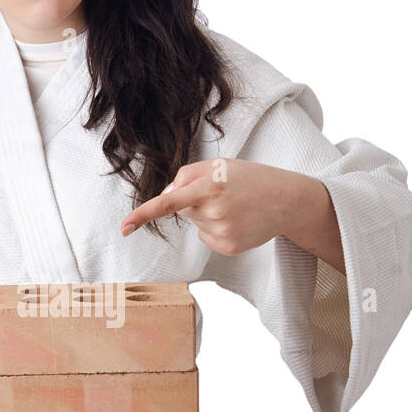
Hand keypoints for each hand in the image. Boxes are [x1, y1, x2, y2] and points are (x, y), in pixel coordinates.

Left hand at [119, 157, 345, 272]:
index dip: (143, 214)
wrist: (287, 200)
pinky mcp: (228, 247)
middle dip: (195, 200)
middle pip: (182, 210)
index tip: (124, 227)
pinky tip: (237, 221)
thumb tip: (166, 195)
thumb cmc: (250, 178)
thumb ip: (187, 175)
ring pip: (195, 224)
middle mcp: (214, 211)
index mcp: (210, 186)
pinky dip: (216, 230)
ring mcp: (222, 232)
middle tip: (223, 193)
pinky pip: (206, 238)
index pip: (168, 202)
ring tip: (234, 207)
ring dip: (207, 215)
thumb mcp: (219, 165)